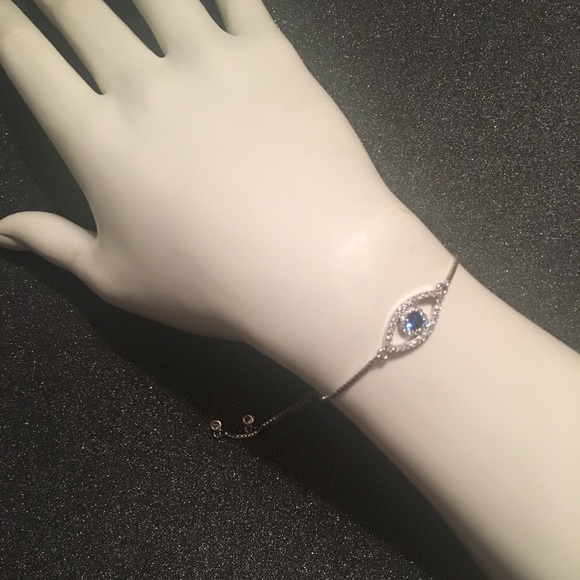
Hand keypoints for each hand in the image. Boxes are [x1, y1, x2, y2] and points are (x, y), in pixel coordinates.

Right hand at [0, 0, 440, 385]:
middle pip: (77, 7)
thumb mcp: (119, 281)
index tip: (4, 14)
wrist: (313, 264)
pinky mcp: (269, 54)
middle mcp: (142, 83)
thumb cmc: (210, 284)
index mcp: (96, 137)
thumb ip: (55, 246)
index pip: (27, 58)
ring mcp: (208, 60)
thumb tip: (1, 232)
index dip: (6, 27)